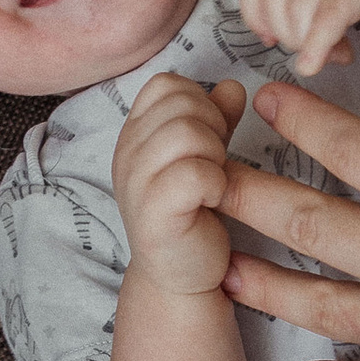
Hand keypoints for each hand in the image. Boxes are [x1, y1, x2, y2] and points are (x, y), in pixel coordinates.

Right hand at [110, 74, 245, 299]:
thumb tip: (232, 87)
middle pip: (181, 102)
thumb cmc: (193, 213)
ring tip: (213, 182)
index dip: (199, 100)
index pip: (166, 84)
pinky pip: (195, 173)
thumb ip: (216, 118)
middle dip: (212, 126)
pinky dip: (216, 183)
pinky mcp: (154, 213)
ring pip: (187, 133)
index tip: (210, 136)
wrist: (182, 276)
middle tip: (214, 163)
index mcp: (135, 133)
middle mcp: (127, 152)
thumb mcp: (204, 155)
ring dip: (216, 155)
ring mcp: (136, 183)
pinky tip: (213, 201)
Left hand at [234, 0, 359, 78]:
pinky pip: (328, 14)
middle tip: (316, 50)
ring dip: (309, 44)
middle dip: (288, 36)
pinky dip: (318, 45)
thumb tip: (276, 30)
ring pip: (297, 8)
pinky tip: (322, 63)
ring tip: (337, 54)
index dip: (255, 14)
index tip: (272, 38)